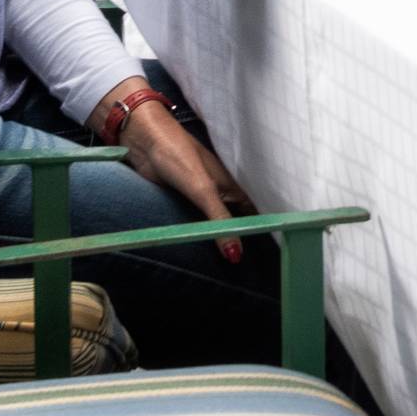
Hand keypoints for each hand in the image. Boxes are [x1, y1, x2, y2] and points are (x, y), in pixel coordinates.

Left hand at [102, 81, 251, 265]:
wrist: (144, 141)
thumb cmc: (178, 156)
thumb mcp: (203, 191)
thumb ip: (220, 221)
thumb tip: (236, 255)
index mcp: (233, 189)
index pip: (255, 217)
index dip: (262, 235)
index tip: (271, 261)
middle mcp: (220, 196)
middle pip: (235, 225)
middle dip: (240, 244)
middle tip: (251, 274)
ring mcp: (200, 201)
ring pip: (214, 227)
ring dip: (217, 242)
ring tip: (230, 273)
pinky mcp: (180, 204)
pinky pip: (193, 227)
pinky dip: (198, 238)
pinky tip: (199, 254)